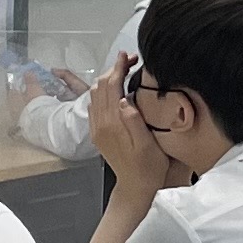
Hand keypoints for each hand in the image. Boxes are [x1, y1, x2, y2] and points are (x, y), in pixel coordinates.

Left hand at [91, 59, 173, 194]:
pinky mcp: (97, 133)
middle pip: (100, 86)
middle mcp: (100, 124)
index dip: (119, 67)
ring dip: (107, 78)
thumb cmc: (148, 167)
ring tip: (124, 70)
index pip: (111, 86)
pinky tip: (114, 90)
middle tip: (130, 60)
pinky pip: (94, 105)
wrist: (134, 187)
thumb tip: (124, 99)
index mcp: (113, 124)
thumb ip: (135, 121)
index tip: (127, 55)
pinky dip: (102, 91)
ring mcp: (96, 128)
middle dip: (114, 69)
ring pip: (95, 93)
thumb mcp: (148, 145)